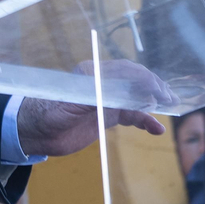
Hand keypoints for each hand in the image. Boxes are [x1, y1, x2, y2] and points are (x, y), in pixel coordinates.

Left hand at [15, 59, 176, 156]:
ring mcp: (106, 99)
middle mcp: (101, 83)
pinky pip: (131, 114)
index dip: (143, 79)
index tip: (157, 90)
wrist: (35, 132)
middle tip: (169, 98)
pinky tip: (156, 128)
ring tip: (169, 106)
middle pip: (134, 80)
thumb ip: (90, 96)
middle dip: (153, 87)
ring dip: (152, 101)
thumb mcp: (67, 105)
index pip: (124, 71)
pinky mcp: (107, 114)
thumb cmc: (46, 114)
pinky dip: (144, 120)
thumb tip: (111, 91)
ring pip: (135, 97)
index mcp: (91, 74)